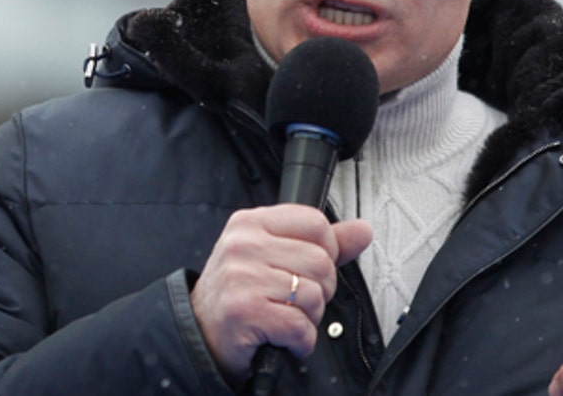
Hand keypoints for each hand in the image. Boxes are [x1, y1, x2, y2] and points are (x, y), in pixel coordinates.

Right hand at [190, 205, 371, 379]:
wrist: (200, 332)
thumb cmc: (239, 293)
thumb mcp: (274, 255)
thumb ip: (321, 243)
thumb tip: (362, 231)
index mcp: (251, 223)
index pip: (316, 222)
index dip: (327, 250)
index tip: (311, 268)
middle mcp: (244, 245)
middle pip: (322, 262)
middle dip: (321, 290)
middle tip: (296, 300)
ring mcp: (242, 277)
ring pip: (315, 295)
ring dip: (309, 318)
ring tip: (285, 317)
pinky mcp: (245, 312)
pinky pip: (300, 326)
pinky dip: (300, 341)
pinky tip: (282, 337)